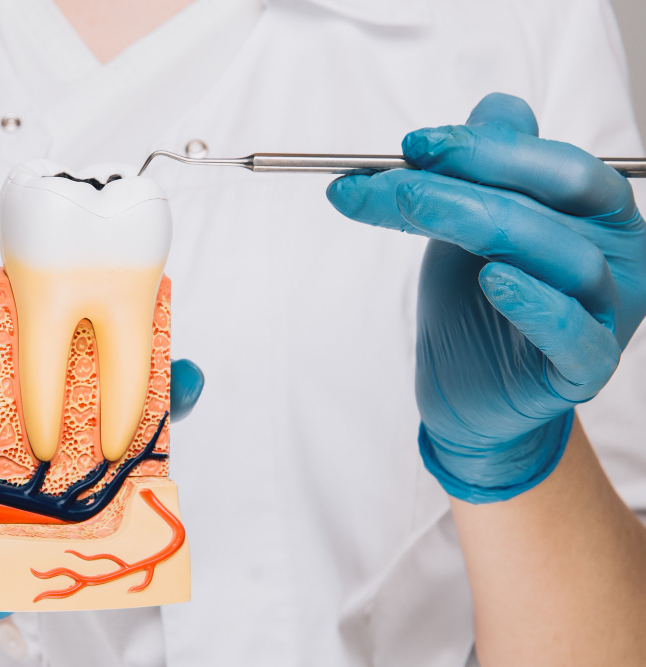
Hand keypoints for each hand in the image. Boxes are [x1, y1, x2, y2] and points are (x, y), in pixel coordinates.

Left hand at [326, 93, 645, 502]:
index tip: (411, 145)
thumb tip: (496, 104)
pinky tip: (495, 279)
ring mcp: (607, 313)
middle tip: (391, 181)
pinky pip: (575, 336)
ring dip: (485, 226)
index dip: (485, 147)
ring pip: (566, 259)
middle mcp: (615, 256)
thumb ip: (485, 168)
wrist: (467, 389)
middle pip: (556, 201)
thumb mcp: (469, 225)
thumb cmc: (474, 302)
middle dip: (468, 180)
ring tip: (420, 210)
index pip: (553, 164)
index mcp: (595, 212)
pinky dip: (538, 306)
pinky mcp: (586, 369)